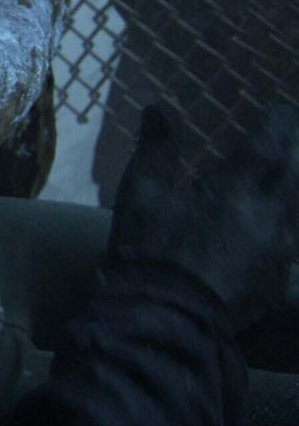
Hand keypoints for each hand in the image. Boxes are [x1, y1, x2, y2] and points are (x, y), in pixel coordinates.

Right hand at [109, 104, 298, 327]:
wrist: (163, 318)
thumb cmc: (148, 250)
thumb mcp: (141, 194)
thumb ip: (158, 148)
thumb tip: (159, 107)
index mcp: (236, 187)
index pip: (273, 141)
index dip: (280, 121)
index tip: (279, 108)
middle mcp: (270, 215)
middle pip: (296, 172)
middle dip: (294, 149)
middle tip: (291, 134)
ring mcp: (280, 250)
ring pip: (298, 207)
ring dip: (293, 186)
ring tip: (286, 177)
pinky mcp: (279, 280)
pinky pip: (294, 248)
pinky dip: (289, 228)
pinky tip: (283, 229)